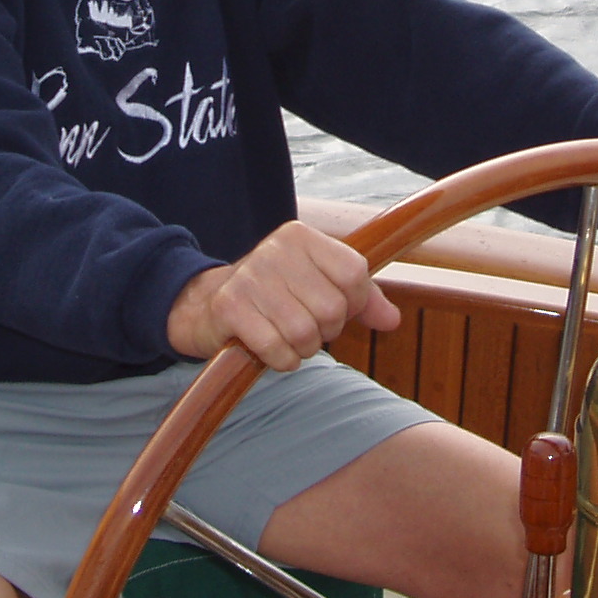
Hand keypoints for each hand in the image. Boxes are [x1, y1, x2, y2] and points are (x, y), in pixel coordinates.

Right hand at [167, 221, 401, 369]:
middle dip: (324, 331)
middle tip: (303, 326)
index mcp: (301, 236)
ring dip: (301, 349)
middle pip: (332, 309)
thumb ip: (361, 300)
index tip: (335, 309)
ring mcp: (250, 277)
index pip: (354, 274)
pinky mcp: (230, 307)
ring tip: (285, 337)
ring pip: (306, 333)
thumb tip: (392, 320)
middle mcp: (275, 249)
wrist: (205, 305)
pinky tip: (271, 350)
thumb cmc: (273, 297)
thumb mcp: (318, 286)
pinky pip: (278, 349)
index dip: (354, 303)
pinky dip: (281, 360)